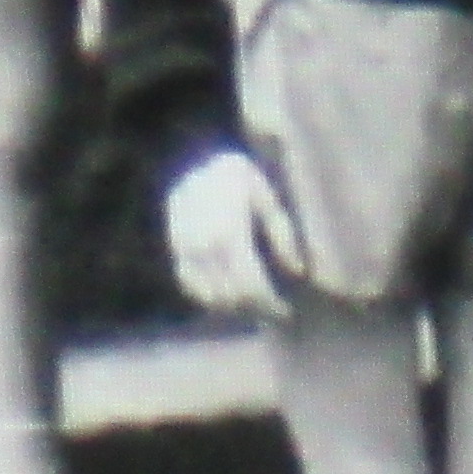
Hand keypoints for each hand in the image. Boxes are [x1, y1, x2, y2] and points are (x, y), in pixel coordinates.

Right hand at [165, 147, 308, 317]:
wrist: (195, 160)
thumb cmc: (240, 179)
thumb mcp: (268, 200)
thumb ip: (283, 236)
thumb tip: (296, 272)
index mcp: (231, 232)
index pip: (250, 284)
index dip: (269, 303)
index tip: (285, 311)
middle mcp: (204, 245)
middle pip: (231, 295)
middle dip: (255, 309)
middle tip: (274, 312)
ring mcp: (186, 249)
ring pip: (209, 295)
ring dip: (233, 306)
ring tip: (255, 306)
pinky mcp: (176, 250)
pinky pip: (190, 285)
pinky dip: (209, 296)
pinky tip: (228, 296)